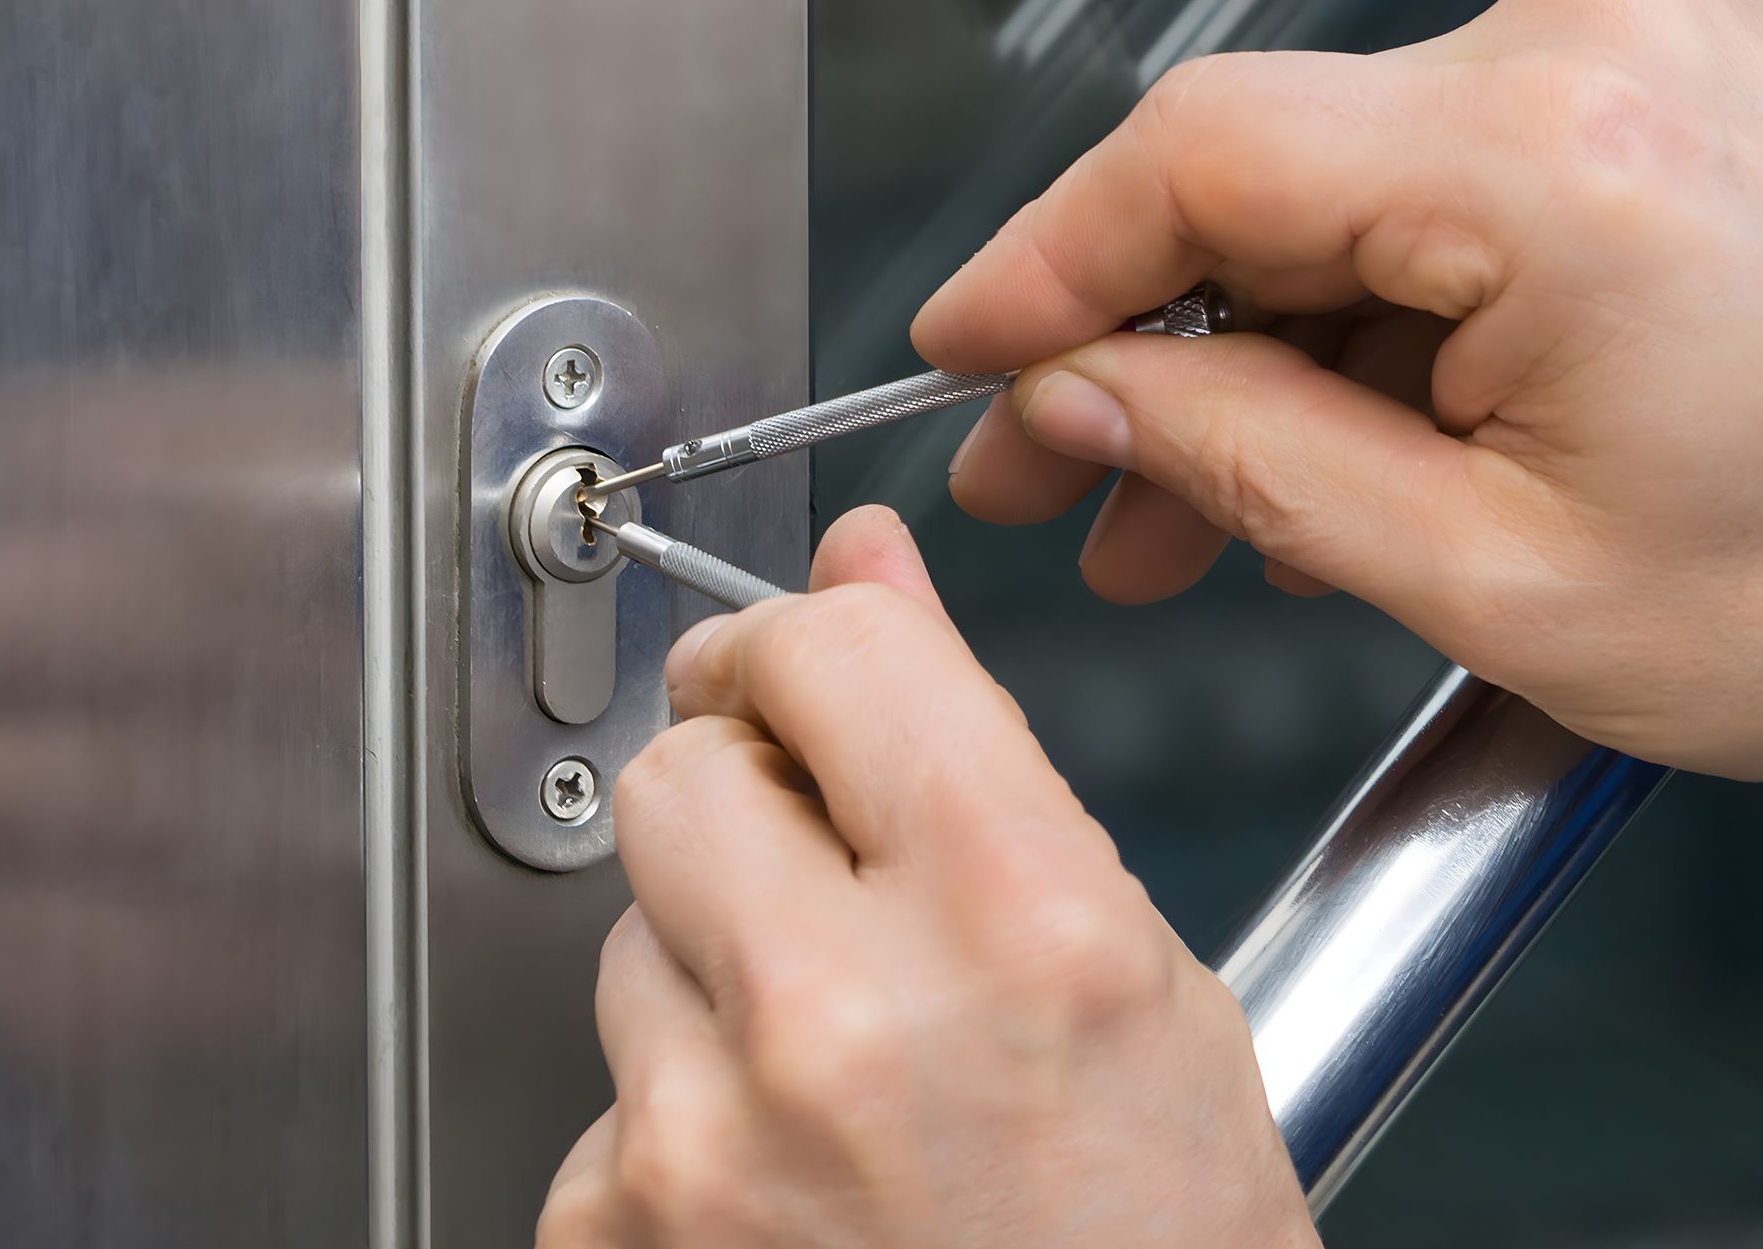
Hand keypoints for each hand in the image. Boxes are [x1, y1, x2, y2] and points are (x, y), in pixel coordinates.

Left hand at [536, 506, 1316, 1248]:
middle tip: (817, 865)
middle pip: (683, 772)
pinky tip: (786, 1170)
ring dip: (714, 964)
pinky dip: (679, 1106)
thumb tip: (864, 581)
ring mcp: (707, 1141)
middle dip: (744, 792)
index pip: (829, 650)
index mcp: (1018, 921)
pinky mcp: (617, 1231)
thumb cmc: (1155, 1248)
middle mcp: (846, 1020)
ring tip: (836, 1069)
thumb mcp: (1138, 972)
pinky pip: (607, 1088)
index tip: (792, 667)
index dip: (803, 640)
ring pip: (629, 927)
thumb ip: (977, 753)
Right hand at [916, 0, 1762, 779]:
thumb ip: (1252, 465)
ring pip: (1322, 197)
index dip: (1043, 268)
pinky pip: (1414, 197)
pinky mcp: (1631, 90)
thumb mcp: (1496, 581)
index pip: (1197, 160)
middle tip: (1049, 474)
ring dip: (1236, 357)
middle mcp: (1593, 54)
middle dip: (1130, 345)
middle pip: (1249, 175)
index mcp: (1556, 164)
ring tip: (1170, 513)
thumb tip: (1080, 396)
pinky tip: (1297, 454)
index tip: (962, 355)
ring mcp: (1623, 53)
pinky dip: (1343, 328)